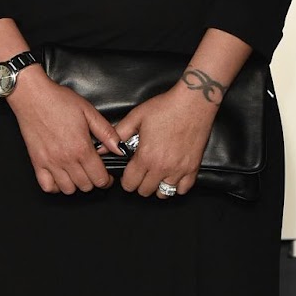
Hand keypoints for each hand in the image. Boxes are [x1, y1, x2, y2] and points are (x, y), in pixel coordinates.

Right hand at [7, 69, 123, 193]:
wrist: (33, 96)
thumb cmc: (58, 101)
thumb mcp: (88, 112)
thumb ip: (106, 132)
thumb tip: (120, 148)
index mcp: (81, 148)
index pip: (99, 178)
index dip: (106, 180)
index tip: (106, 177)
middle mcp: (66, 158)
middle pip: (85, 186)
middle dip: (93, 182)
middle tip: (93, 173)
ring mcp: (50, 162)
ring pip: (67, 189)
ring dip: (76, 185)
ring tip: (78, 174)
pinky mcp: (37, 162)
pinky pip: (47, 186)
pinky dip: (55, 186)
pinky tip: (59, 177)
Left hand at [115, 83, 217, 197]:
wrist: (194, 102)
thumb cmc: (166, 107)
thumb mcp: (136, 117)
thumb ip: (118, 134)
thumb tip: (102, 147)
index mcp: (145, 156)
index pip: (130, 184)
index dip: (126, 180)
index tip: (128, 174)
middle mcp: (162, 167)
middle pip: (145, 191)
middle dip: (139, 184)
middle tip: (141, 173)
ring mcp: (179, 169)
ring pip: (163, 194)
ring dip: (157, 187)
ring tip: (155, 176)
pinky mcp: (193, 167)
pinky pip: (183, 189)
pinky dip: (176, 187)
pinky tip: (172, 177)